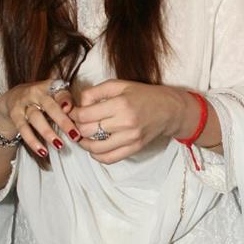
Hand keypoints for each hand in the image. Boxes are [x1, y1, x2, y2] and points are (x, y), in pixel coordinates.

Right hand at [0, 80, 78, 157]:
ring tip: (59, 145)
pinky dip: (33, 141)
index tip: (71, 109)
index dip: (65, 100)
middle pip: (50, 106)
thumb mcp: (53, 96)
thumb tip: (80, 115)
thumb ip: (66, 103)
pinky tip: (43, 151)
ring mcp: (23, 103)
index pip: (59, 92)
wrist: (12, 98)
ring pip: (36, 118)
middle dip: (63, 121)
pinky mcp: (14, 115)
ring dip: (48, 133)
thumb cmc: (41, 99)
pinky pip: (24, 129)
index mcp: (49, 87)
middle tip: (75, 135)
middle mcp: (35, 92)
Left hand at [71, 79, 188, 164]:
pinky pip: (109, 158)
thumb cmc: (143, 95)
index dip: (74, 114)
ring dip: (84, 143)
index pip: (85, 115)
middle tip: (78, 123)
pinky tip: (94, 148)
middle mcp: (125, 123)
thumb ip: (95, 92)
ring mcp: (130, 138)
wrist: (168, 109)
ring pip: (95, 148)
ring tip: (83, 136)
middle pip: (87, 131)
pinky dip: (97, 155)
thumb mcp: (119, 85)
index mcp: (120, 104)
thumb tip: (79, 105)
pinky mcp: (134, 148)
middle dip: (78, 127)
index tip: (74, 112)